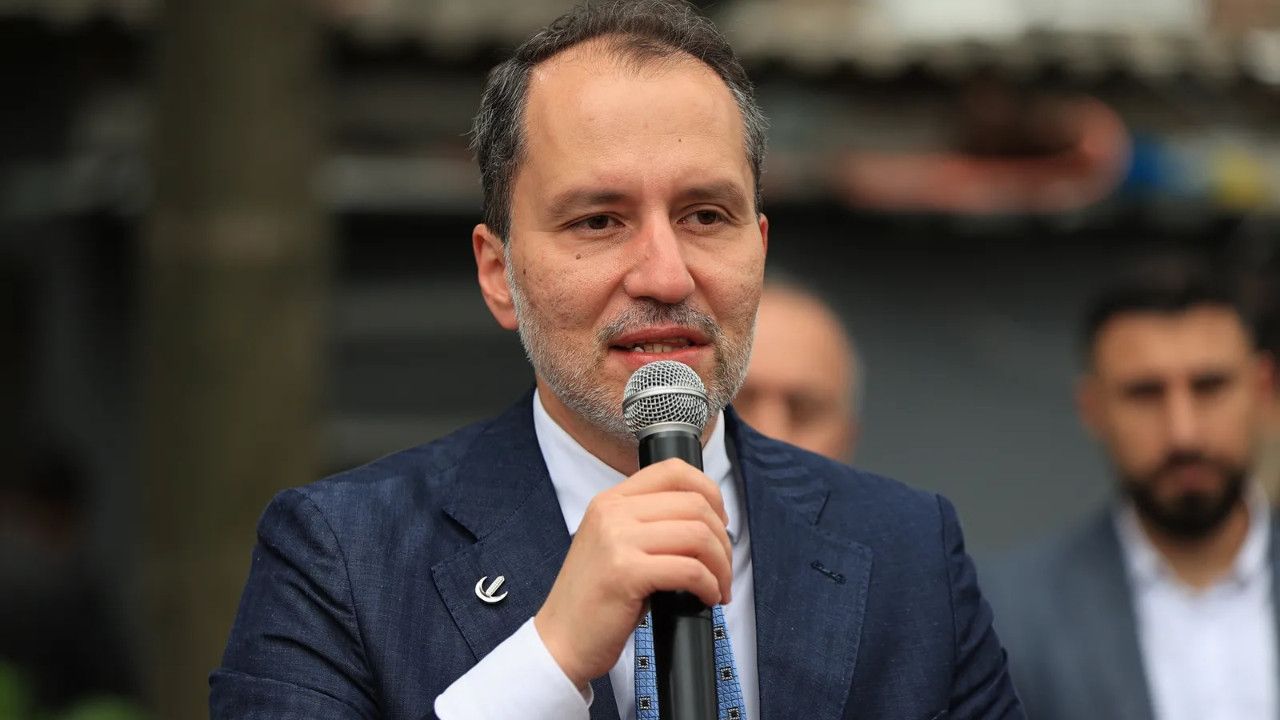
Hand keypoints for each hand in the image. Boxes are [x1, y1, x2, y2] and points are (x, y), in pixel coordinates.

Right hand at [534, 457, 731, 690]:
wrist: (561, 639)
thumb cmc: (595, 599)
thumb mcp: (614, 545)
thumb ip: (648, 524)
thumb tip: (706, 523)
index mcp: (610, 500)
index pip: (673, 470)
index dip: (709, 491)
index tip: (720, 521)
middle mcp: (612, 512)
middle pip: (694, 504)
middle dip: (722, 539)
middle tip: (723, 567)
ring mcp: (616, 540)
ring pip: (698, 535)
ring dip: (721, 565)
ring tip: (719, 586)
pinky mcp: (625, 572)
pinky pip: (690, 569)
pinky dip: (709, 585)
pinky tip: (707, 597)